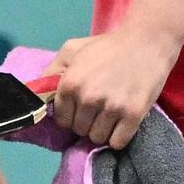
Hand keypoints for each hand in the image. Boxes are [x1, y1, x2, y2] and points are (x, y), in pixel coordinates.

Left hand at [47, 22, 180, 150]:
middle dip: (87, 122)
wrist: (146, 41)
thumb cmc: (107, 47)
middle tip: (100, 107)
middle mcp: (88, 97)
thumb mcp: (72, 49)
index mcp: (70, 83)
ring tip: (111, 113)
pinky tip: (122, 122)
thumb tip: (37, 94)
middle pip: (80, 130)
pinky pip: (118, 143)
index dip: (72, 115)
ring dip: (103, 130)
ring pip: (98, 138)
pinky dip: (119, 136)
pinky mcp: (133, 115)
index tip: (82, 108)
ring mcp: (111, 107)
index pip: (62, 120)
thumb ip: (52, 71)